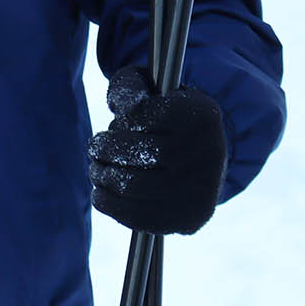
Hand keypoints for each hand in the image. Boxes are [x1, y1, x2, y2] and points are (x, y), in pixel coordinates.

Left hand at [87, 67, 227, 235]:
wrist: (204, 159)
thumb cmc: (170, 118)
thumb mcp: (153, 89)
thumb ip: (129, 86)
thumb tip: (121, 104)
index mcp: (202, 114)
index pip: (143, 115)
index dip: (122, 121)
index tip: (119, 122)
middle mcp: (208, 153)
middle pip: (138, 152)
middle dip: (106, 149)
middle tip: (96, 147)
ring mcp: (200, 191)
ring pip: (132, 185)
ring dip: (102, 175)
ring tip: (97, 168)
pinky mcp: (188, 219)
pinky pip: (137, 216)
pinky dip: (109, 203)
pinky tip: (101, 191)